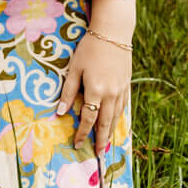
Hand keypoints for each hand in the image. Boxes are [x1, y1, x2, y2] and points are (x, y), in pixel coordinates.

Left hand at [57, 33, 130, 153]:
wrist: (114, 33)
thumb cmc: (90, 48)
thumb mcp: (75, 68)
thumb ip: (68, 91)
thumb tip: (61, 112)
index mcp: (96, 90)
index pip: (88, 118)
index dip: (82, 133)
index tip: (77, 144)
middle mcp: (111, 93)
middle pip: (105, 123)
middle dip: (100, 140)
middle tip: (97, 154)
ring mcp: (121, 90)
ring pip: (116, 117)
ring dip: (110, 132)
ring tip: (105, 144)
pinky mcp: (127, 85)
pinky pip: (123, 107)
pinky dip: (118, 119)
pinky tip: (115, 124)